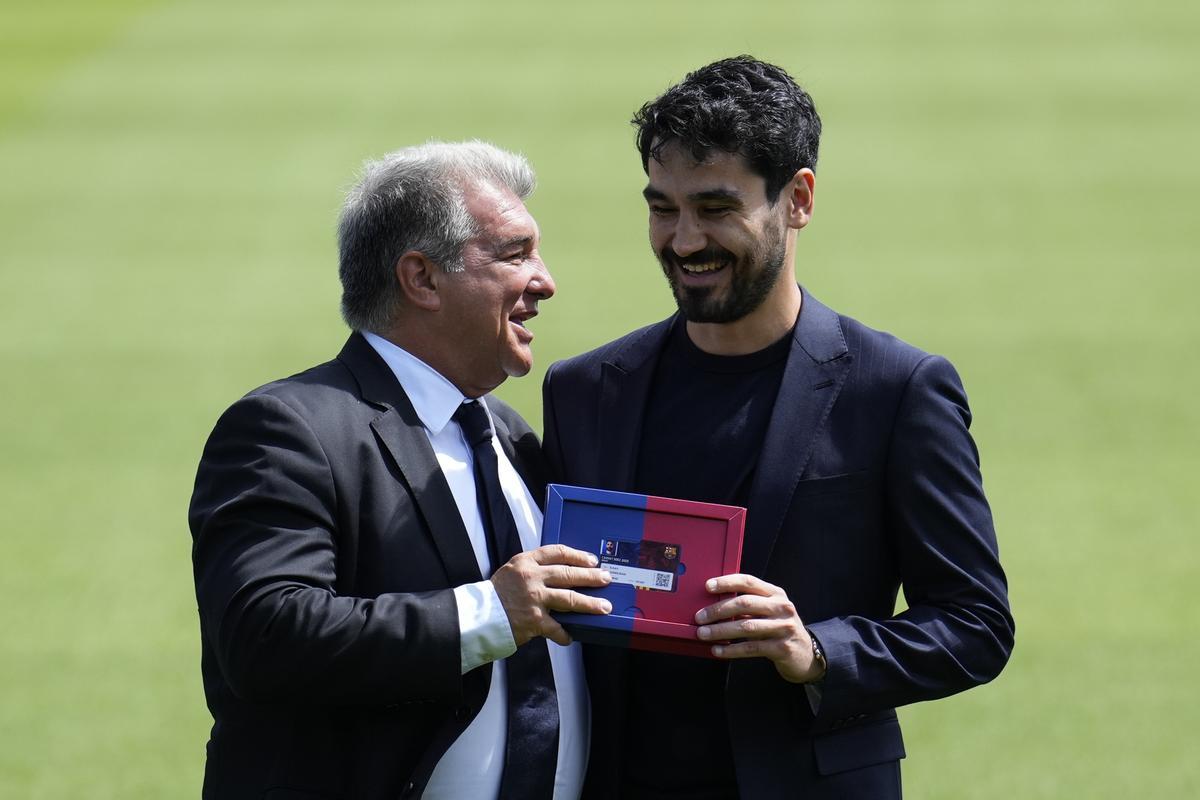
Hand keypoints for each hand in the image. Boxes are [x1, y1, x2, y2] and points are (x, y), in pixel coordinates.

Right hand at [491, 544, 611, 646]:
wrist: (478, 615)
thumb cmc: (496, 594)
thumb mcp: (512, 571)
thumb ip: (533, 569)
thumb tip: (560, 573)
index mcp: (526, 562)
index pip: (557, 552)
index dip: (578, 556)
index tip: (591, 560)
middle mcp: (532, 577)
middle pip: (568, 574)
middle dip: (591, 577)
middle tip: (605, 579)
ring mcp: (534, 599)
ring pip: (569, 599)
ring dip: (590, 604)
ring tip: (604, 607)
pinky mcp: (534, 620)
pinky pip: (556, 628)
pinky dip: (565, 634)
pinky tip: (570, 636)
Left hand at [695, 574, 823, 682]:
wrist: (805, 654)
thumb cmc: (779, 628)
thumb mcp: (769, 611)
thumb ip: (749, 605)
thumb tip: (713, 605)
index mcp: (776, 593)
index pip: (749, 581)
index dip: (727, 582)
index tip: (708, 586)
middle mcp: (781, 607)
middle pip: (745, 603)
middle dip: (718, 610)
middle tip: (699, 617)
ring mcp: (784, 628)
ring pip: (746, 627)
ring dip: (720, 631)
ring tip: (703, 634)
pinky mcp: (782, 648)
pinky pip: (751, 648)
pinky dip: (731, 650)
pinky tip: (717, 651)